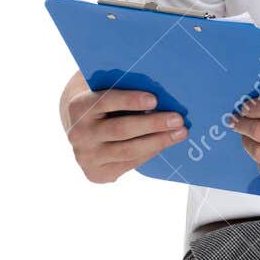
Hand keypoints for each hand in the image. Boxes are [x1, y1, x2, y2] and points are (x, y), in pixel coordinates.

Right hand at [63, 84, 187, 182]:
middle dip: (153, 124)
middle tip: (178, 119)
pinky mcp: (97, 173)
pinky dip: (151, 152)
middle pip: (121, 129)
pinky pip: (130, 163)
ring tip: (180, 133)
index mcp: (79, 107)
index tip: (155, 99)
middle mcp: (79, 134)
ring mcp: (87, 156)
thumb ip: (122, 87)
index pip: (106, 101)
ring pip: (129, 150)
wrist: (81, 131)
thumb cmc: (102, 104)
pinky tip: (165, 143)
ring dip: (158, 141)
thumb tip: (160, 87)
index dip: (131, 101)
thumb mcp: (104, 91)